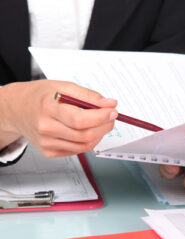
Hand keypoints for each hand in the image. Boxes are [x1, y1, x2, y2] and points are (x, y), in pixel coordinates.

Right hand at [0, 80, 117, 156]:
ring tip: (101, 122)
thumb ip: (88, 96)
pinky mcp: (49, 152)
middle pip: (84, 135)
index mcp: (48, 109)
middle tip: (111, 116)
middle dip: (105, 126)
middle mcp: (46, 129)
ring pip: (84, 145)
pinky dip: (89, 141)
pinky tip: (88, 130)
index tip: (113, 111)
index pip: (80, 119)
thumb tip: (109, 104)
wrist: (17, 109)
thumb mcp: (63, 86)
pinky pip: (78, 150)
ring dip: (99, 134)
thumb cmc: (40, 96)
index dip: (101, 117)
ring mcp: (47, 143)